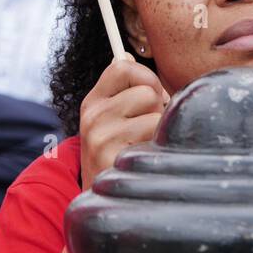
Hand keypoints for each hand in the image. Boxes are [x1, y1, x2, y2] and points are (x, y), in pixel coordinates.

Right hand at [79, 57, 167, 189]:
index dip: (146, 76)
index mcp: (93, 101)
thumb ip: (122, 89)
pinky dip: (158, 145)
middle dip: (157, 108)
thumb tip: (127, 53)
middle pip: (147, 91)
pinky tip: (144, 157)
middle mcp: (93, 116)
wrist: (100, 199)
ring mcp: (101, 137)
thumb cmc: (115, 152)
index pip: (122, 66)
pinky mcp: (114, 157)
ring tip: (145, 143)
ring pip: (155, 114)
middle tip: (148, 126)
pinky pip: (155, 136)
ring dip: (159, 129)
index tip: (151, 94)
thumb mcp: (110, 118)